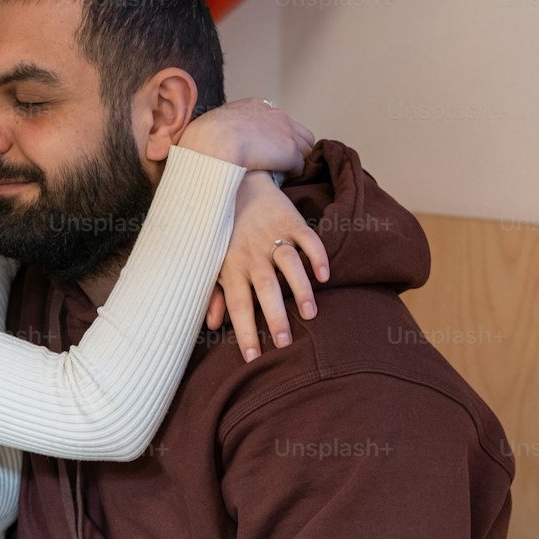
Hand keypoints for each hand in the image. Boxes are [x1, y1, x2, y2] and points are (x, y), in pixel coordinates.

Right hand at [179, 97, 314, 173]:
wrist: (214, 144)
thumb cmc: (204, 138)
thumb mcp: (214, 123)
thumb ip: (224, 127)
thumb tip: (216, 139)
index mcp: (255, 105)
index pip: (277, 119)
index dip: (273, 137)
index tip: (264, 150)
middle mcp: (275, 115)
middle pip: (298, 133)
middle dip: (291, 148)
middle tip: (278, 164)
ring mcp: (286, 133)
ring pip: (304, 149)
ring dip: (294, 162)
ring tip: (280, 175)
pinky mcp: (290, 152)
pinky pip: (300, 166)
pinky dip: (292, 174)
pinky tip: (280, 180)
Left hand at [205, 173, 329, 360]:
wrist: (233, 181)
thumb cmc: (224, 230)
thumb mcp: (214, 260)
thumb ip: (215, 293)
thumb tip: (213, 325)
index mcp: (231, 266)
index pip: (238, 304)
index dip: (244, 331)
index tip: (253, 357)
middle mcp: (252, 253)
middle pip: (265, 288)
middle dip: (274, 316)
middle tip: (284, 342)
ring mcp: (272, 236)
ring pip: (289, 265)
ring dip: (300, 289)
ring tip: (310, 314)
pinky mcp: (291, 220)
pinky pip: (308, 239)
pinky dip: (317, 255)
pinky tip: (325, 275)